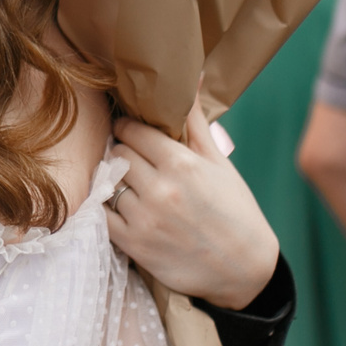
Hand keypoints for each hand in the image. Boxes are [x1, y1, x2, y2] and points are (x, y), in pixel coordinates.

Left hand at [106, 111, 278, 309]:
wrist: (245, 270)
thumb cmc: (235, 211)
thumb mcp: (219, 163)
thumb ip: (196, 122)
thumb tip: (193, 75)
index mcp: (182, 164)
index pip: (134, 130)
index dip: (130, 128)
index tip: (131, 130)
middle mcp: (160, 189)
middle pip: (118, 153)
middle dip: (123, 151)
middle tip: (132, 156)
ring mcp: (144, 218)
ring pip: (109, 181)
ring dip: (115, 179)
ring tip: (130, 182)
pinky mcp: (133, 245)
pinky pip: (101, 213)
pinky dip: (105, 205)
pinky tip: (119, 202)